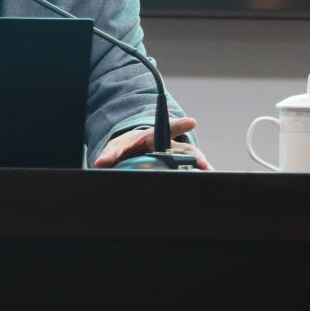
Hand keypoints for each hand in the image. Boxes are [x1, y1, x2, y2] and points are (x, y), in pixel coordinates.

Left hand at [93, 118, 211, 169]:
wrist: (134, 154)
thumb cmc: (128, 147)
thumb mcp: (118, 146)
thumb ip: (110, 153)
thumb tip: (100, 162)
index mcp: (155, 136)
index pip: (169, 129)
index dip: (181, 126)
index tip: (192, 123)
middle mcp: (171, 146)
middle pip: (186, 150)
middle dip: (195, 157)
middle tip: (201, 164)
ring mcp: (177, 158)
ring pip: (193, 162)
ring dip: (202, 170)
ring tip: (210, 177)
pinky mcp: (179, 170)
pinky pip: (191, 173)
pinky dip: (198, 178)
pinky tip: (206, 187)